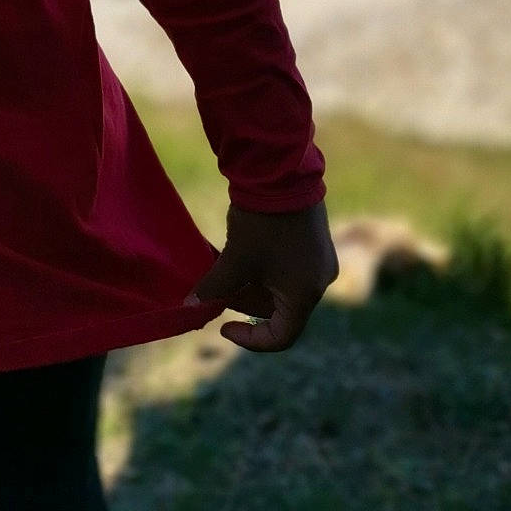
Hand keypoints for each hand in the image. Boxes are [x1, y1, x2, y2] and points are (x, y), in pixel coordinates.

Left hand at [184, 199, 338, 352]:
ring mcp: (320, 261)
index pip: (280, 336)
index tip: (223, 326)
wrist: (282, 171)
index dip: (249, 339)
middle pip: (279, 309)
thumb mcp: (235, 258)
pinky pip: (288, 268)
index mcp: (305, 294)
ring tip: (222, 265)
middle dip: (244, 300)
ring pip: (281, 287)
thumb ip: (214, 287)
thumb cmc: (261, 222)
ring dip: (251, 282)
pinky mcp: (315, 242)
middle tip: (216, 286)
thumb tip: (190, 305)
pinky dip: (263, 268)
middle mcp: (319, 282)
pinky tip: (239, 251)